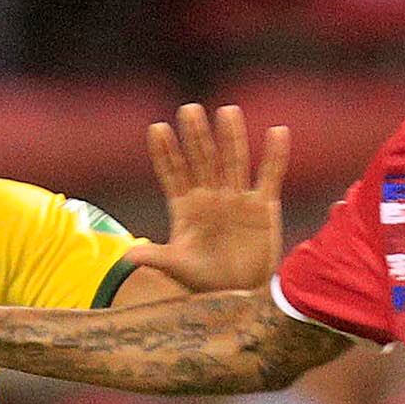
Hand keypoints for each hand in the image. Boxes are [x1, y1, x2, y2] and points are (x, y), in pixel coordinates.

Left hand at [116, 102, 289, 295]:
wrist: (239, 294)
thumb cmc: (205, 280)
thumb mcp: (179, 268)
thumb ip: (157, 258)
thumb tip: (127, 256)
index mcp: (186, 207)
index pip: (173, 174)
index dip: (165, 153)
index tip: (157, 129)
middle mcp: (210, 196)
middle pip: (202, 160)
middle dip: (196, 137)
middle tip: (188, 110)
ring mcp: (236, 198)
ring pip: (233, 161)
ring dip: (231, 137)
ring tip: (227, 111)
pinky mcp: (263, 206)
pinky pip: (269, 176)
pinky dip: (274, 156)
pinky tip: (277, 132)